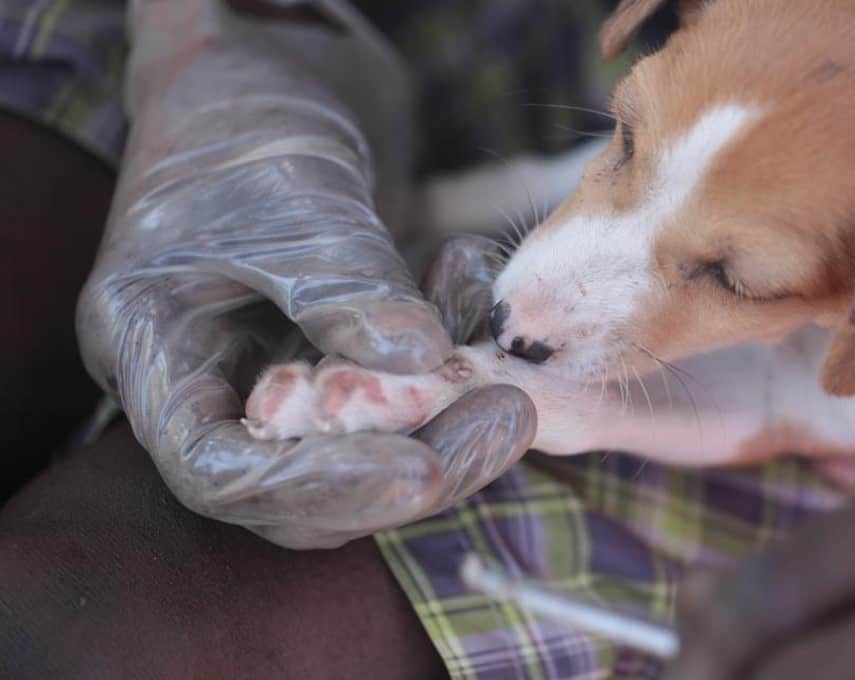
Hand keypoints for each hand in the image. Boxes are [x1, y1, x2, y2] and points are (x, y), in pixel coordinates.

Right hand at [76, 0, 534, 547]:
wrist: (267, 68)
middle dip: (413, 467)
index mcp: (152, 349)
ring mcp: (276, 370)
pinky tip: (470, 280)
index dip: (319, 488)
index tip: (419, 472)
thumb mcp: (286, 195)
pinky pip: (399, 391)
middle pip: (303, 487)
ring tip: (514, 380)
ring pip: (362, 452)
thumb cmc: (243, 115)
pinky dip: (451, 354)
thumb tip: (424, 359)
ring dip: (448, 424)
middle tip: (507, 423)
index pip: (218, 471)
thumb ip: (344, 286)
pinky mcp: (338, 351)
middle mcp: (211, 379)